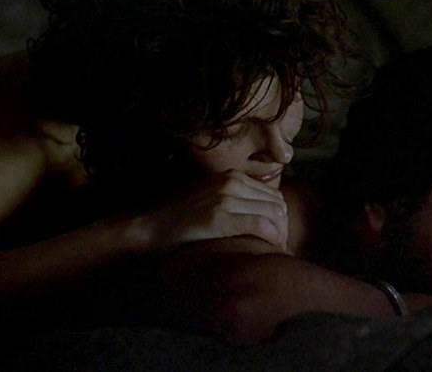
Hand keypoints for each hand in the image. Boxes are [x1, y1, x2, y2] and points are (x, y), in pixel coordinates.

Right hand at [138, 169, 288, 251]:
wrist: (147, 228)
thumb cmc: (179, 221)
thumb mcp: (210, 199)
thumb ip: (236, 201)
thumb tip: (267, 216)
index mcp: (232, 176)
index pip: (274, 195)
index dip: (281, 219)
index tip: (277, 239)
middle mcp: (232, 182)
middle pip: (278, 204)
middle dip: (284, 229)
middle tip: (279, 249)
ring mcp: (225, 197)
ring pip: (275, 215)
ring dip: (280, 237)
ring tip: (273, 254)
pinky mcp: (220, 217)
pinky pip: (262, 226)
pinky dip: (272, 241)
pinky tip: (267, 254)